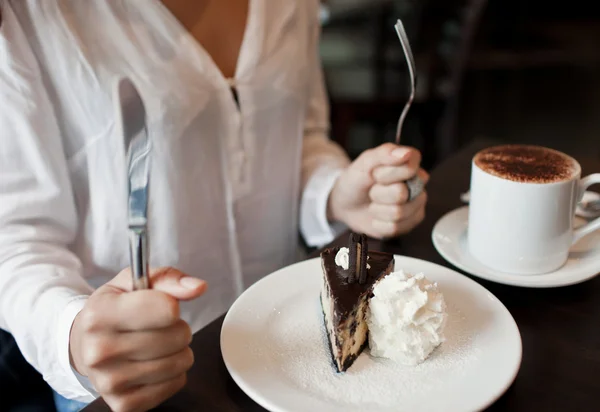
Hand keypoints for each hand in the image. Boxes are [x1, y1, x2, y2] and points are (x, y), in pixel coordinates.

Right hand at [70, 267, 206, 411]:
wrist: (83, 345)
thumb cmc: (114, 309)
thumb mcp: (133, 282)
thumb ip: (168, 279)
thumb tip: (198, 287)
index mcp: (100, 314)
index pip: (167, 309)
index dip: (172, 305)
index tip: (161, 305)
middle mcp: (100, 351)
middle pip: (178, 336)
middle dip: (178, 328)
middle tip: (158, 327)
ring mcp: (111, 382)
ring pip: (181, 361)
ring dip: (178, 350)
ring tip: (157, 344)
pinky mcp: (124, 404)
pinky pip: (177, 383)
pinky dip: (174, 373)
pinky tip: (153, 363)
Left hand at [328, 143, 428, 238]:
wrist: (346, 203)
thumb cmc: (356, 179)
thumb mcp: (364, 162)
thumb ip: (385, 153)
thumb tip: (407, 153)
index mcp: (410, 163)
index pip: (409, 169)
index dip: (386, 174)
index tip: (375, 173)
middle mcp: (418, 184)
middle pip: (401, 193)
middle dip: (378, 193)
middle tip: (372, 189)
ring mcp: (416, 205)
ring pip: (398, 213)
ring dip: (377, 209)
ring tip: (374, 202)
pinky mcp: (409, 223)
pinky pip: (395, 228)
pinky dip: (378, 223)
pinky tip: (377, 216)